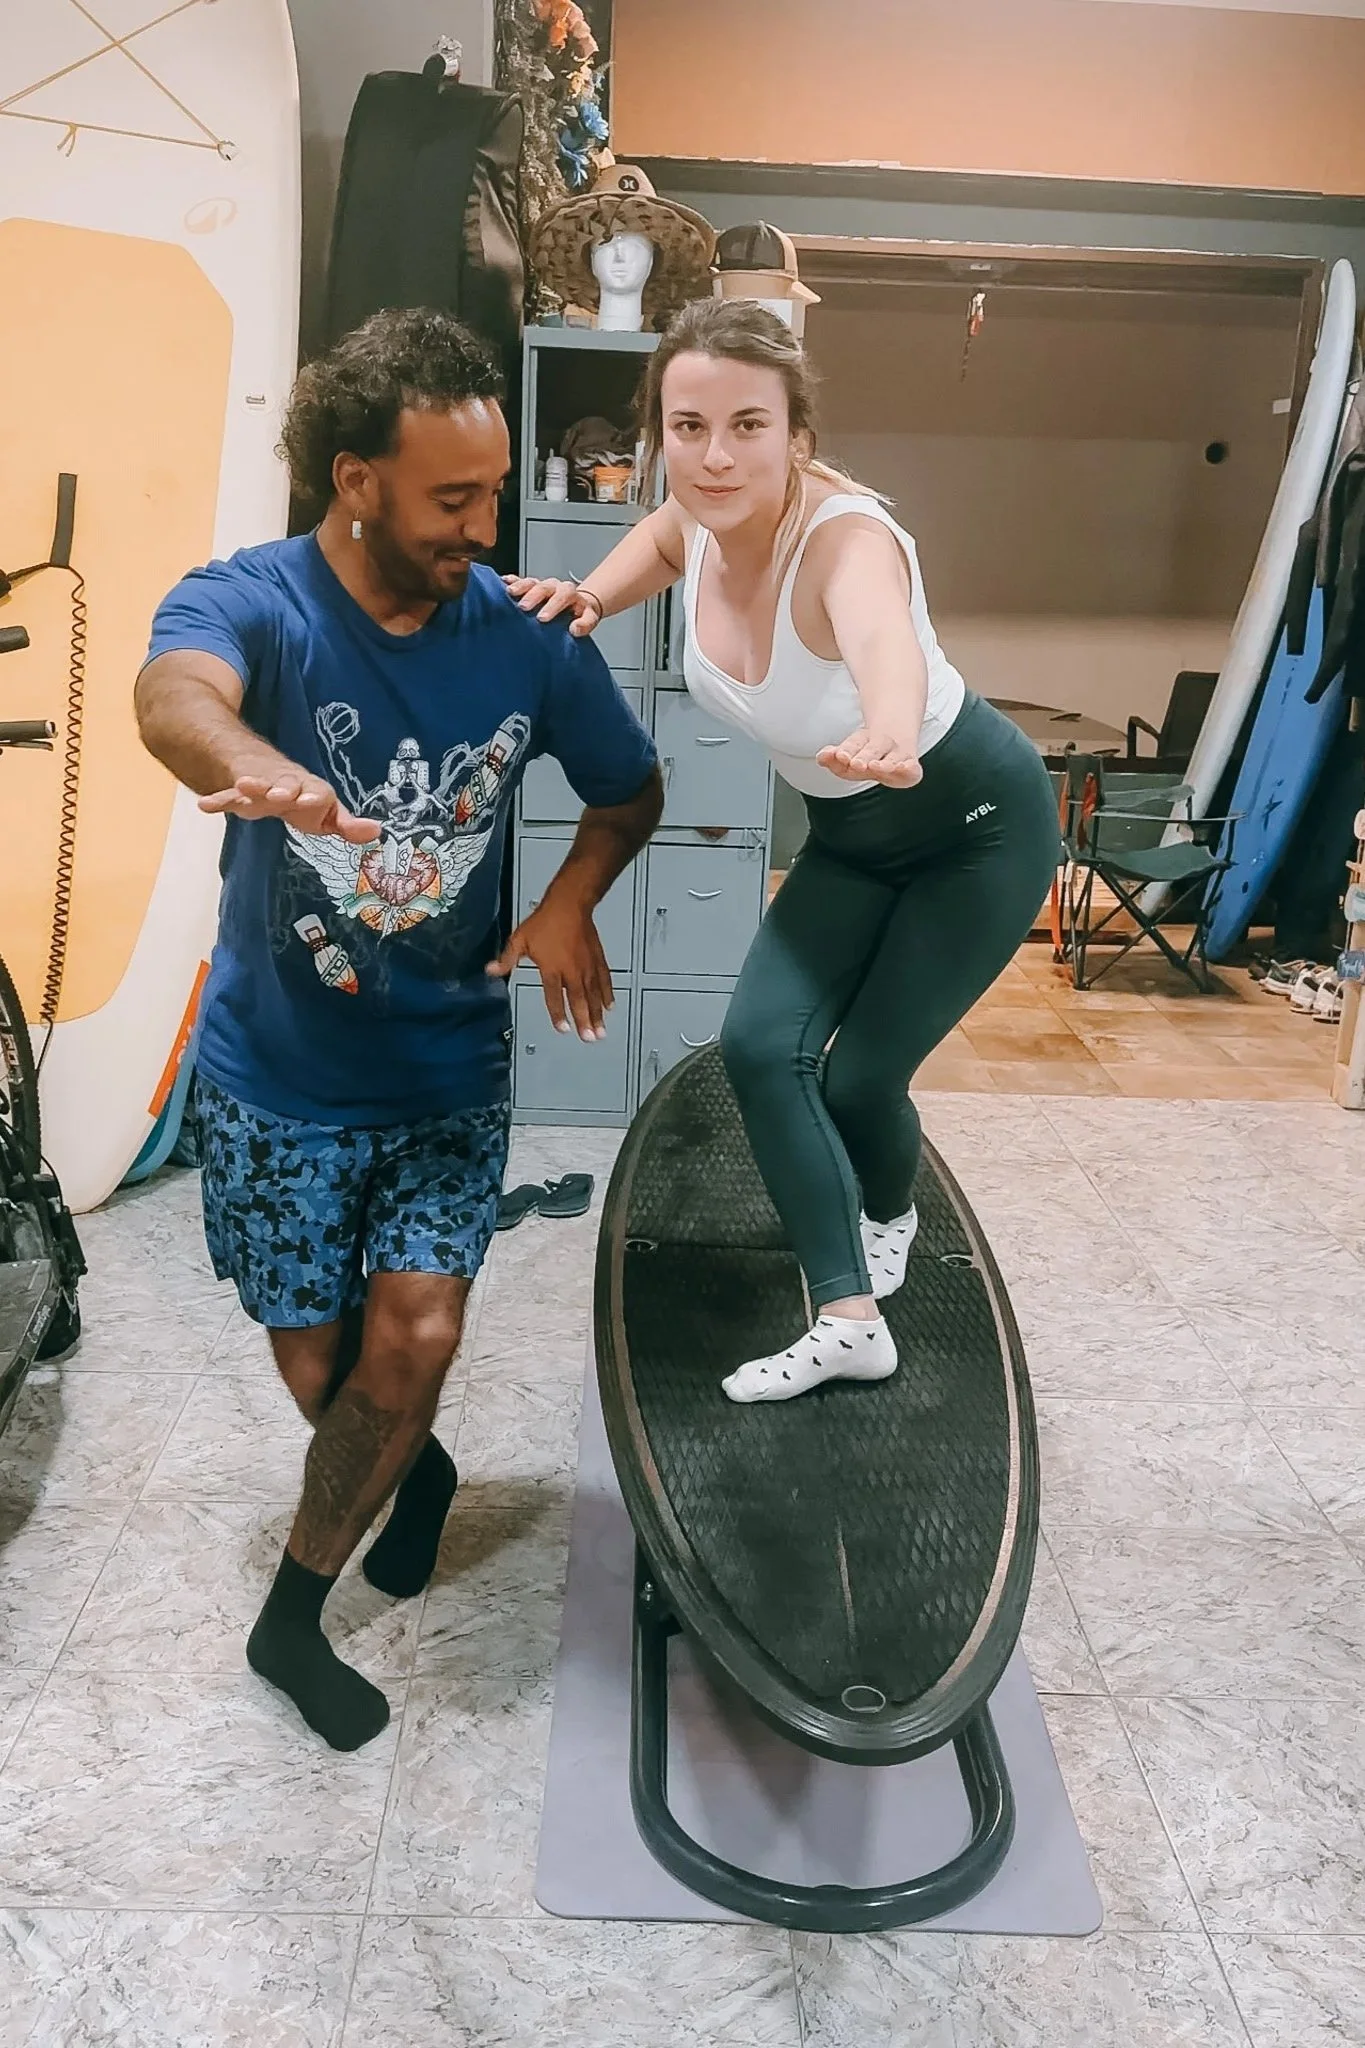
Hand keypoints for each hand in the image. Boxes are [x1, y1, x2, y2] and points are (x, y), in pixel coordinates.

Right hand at [198, 769, 379, 842]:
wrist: (267, 771)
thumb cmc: (304, 797)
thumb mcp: (327, 813)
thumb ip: (347, 825)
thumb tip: (376, 831)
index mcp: (312, 790)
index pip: (318, 793)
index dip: (315, 796)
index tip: (314, 800)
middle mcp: (288, 784)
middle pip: (286, 785)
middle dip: (284, 789)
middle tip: (281, 796)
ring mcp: (263, 786)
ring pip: (257, 786)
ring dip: (253, 786)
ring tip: (243, 786)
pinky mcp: (240, 792)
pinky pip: (228, 796)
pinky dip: (219, 799)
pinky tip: (205, 805)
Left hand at [486, 894, 612, 1040]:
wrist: (569, 904)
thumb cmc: (544, 921)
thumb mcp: (520, 939)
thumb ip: (508, 959)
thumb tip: (491, 971)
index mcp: (552, 968)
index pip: (554, 997)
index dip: (558, 1015)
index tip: (563, 1030)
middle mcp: (571, 971)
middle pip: (579, 1000)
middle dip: (584, 1021)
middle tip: (589, 1038)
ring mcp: (586, 966)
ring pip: (594, 995)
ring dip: (597, 1014)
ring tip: (600, 1031)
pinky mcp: (597, 959)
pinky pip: (604, 980)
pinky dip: (607, 994)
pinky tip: (609, 1006)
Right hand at [502, 574, 602, 636]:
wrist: (576, 607)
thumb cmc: (580, 615)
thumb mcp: (588, 620)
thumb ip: (585, 624)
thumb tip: (574, 629)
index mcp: (569, 594)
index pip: (562, 596)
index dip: (553, 606)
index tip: (542, 618)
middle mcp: (555, 587)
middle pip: (544, 587)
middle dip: (533, 597)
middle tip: (524, 607)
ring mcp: (541, 585)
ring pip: (531, 582)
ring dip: (520, 587)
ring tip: (510, 593)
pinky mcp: (530, 586)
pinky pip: (520, 580)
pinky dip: (512, 581)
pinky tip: (503, 582)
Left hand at [816, 727, 923, 788]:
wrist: (895, 742)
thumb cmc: (867, 754)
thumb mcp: (848, 755)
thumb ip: (832, 758)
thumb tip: (821, 757)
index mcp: (863, 739)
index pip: (854, 743)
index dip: (847, 749)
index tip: (840, 755)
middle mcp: (881, 744)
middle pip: (874, 748)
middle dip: (864, 756)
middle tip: (856, 763)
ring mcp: (897, 755)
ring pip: (892, 757)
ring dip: (883, 763)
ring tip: (874, 766)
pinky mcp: (911, 767)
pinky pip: (913, 768)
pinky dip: (909, 768)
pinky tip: (903, 767)